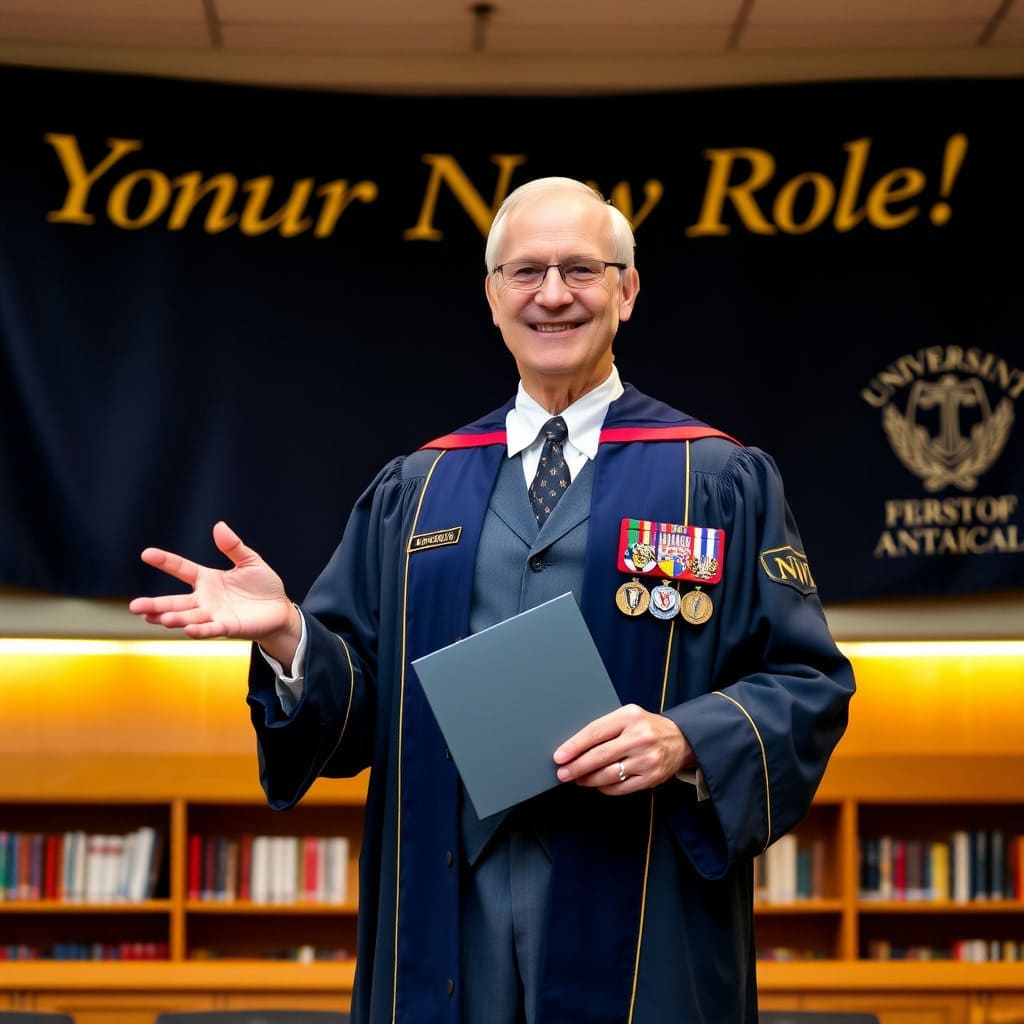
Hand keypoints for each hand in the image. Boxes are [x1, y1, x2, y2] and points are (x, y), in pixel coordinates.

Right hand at [128, 521, 299, 657]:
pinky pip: (211, 629)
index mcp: (208, 579)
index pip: (182, 569)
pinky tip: (188, 630)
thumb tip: (219, 526)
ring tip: (156, 618)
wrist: (279, 610)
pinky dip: (200, 630)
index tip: (146, 553)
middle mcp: (205, 599)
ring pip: (188, 617)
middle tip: (134, 606)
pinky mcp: (228, 627)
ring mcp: (214, 614)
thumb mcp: (250, 561)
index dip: (165, 561)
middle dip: (155, 605)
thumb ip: (233, 546)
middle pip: (175, 602)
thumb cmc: (263, 586)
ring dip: (174, 618)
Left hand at [553, 703, 693, 794]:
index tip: (559, 756)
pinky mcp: (652, 778)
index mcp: (630, 716)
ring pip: (608, 774)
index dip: (574, 746)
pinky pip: (621, 787)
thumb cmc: (646, 727)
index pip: (595, 732)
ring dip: (588, 779)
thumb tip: (574, 747)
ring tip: (577, 778)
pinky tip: (597, 784)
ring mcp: (647, 759)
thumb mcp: (628, 716)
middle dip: (577, 766)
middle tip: (562, 772)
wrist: (680, 740)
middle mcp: (640, 737)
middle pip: (599, 756)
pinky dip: (605, 787)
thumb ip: (605, 728)